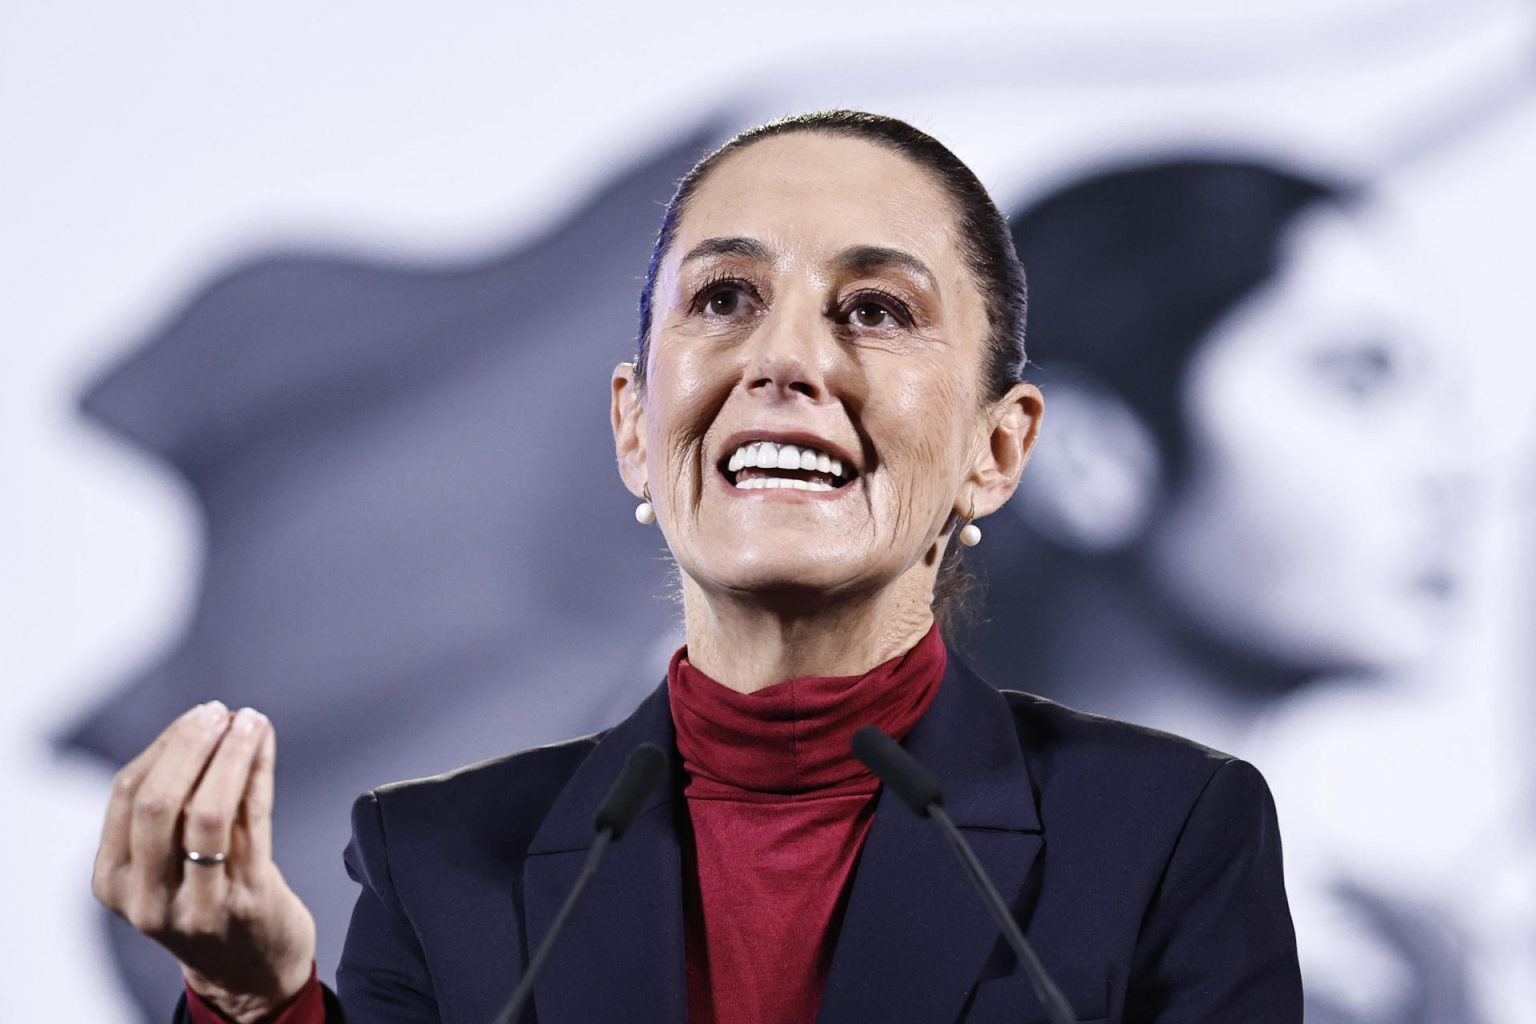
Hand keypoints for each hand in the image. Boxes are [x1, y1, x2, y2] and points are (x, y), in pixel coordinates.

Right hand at [93, 702, 316, 1022]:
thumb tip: (198, 726)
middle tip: (220, 713)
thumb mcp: (164, 866)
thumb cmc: (206, 901)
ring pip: (206, 811)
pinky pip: (252, 821)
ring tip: (250, 721)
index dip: (165, 745)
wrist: (248, 972)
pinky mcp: (247, 900)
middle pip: (158, 801)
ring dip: (231, 755)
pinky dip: (258, 774)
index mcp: (115, 880)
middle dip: (191, 745)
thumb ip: (167, 809)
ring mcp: (197, 902)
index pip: (128, 793)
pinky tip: (265, 747)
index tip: (198, 715)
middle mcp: (147, 896)